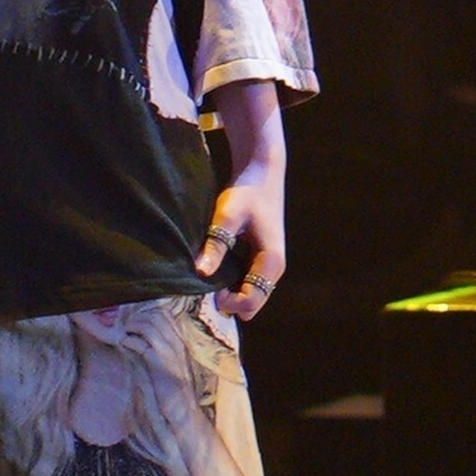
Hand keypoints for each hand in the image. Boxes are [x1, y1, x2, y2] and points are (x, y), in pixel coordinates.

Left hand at [195, 173, 285, 322]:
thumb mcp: (227, 216)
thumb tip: (201, 273)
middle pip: (253, 304)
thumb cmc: (246, 192)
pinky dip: (232, 285)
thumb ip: (216, 245)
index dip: (228, 302)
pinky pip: (247, 283)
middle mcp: (274, 269)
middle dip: (230, 303)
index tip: (207, 289)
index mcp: (272, 261)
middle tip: (205, 289)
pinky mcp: (260, 259)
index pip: (251, 301)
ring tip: (208, 283)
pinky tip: (215, 274)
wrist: (261, 171)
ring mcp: (269, 265)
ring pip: (250, 296)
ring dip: (231, 294)